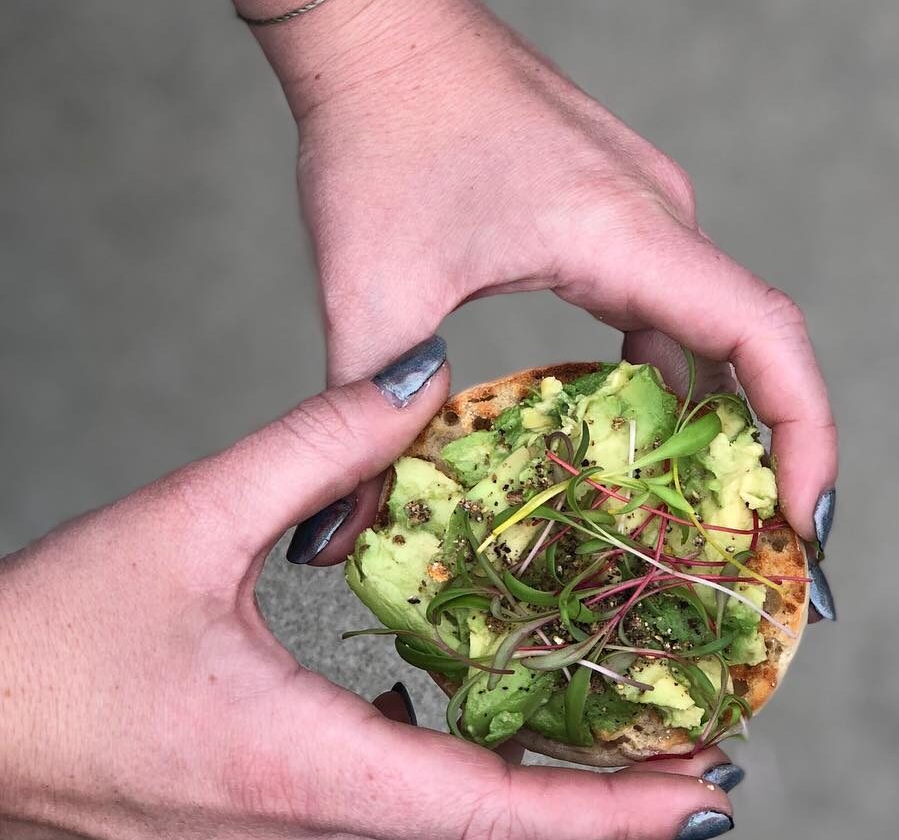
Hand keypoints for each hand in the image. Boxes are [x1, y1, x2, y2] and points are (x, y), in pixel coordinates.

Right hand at [0, 345, 735, 839]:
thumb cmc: (49, 638)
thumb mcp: (187, 521)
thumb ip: (314, 451)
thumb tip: (419, 387)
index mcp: (299, 763)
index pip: (484, 812)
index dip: (604, 813)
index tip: (699, 790)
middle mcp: (307, 815)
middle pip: (486, 831)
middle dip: (600, 806)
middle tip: (696, 755)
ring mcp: (287, 818)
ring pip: (444, 821)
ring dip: (538, 787)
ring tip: (616, 726)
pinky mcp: (268, 799)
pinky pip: (391, 796)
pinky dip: (463, 764)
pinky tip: (481, 703)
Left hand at [287, 0, 835, 546]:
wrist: (378, 28)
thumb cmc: (379, 133)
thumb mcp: (369, 294)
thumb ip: (364, 419)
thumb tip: (335, 530)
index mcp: (625, 233)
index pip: (764, 337)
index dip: (805, 433)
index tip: (803, 520)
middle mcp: (655, 216)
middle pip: (749, 343)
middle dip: (756, 447)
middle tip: (731, 544)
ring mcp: (638, 203)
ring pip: (703, 322)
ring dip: (703, 408)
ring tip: (681, 500)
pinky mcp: (608, 203)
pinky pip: (661, 295)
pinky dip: (659, 362)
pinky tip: (621, 415)